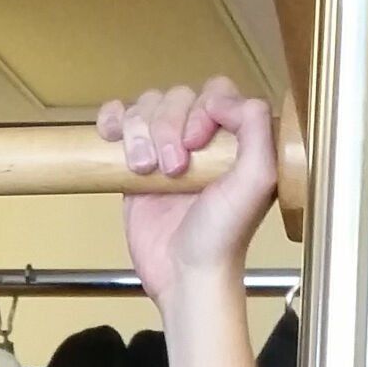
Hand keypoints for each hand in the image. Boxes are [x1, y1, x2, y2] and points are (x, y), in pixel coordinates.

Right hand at [95, 80, 275, 307]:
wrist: (183, 274)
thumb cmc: (222, 236)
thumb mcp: (256, 182)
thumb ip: (257, 131)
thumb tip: (224, 98)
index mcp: (234, 138)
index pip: (214, 92)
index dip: (200, 110)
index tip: (196, 145)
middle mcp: (200, 138)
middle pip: (174, 96)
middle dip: (165, 128)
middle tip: (173, 170)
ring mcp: (164, 148)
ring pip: (144, 106)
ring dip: (138, 132)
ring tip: (145, 170)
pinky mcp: (133, 164)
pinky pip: (118, 121)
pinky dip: (111, 121)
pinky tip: (112, 139)